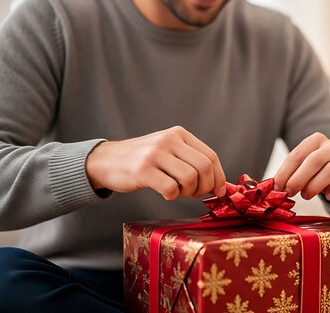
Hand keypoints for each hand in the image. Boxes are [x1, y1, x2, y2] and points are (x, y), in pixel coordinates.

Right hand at [85, 126, 225, 199]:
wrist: (108, 160)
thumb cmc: (144, 160)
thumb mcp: (170, 151)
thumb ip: (193, 161)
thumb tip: (220, 185)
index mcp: (179, 134)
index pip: (210, 156)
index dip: (219, 177)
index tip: (219, 191)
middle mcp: (169, 140)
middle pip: (204, 167)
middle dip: (205, 187)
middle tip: (196, 194)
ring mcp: (155, 154)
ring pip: (190, 178)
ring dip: (188, 192)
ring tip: (179, 192)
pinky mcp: (143, 170)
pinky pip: (171, 188)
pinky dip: (173, 196)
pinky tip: (165, 193)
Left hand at [273, 132, 329, 202]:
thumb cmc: (317, 173)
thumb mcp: (303, 169)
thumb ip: (290, 174)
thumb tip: (273, 187)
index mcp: (316, 140)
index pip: (298, 154)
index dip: (285, 171)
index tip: (277, 187)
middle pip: (314, 160)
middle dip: (298, 178)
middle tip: (288, 193)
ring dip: (315, 186)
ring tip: (305, 196)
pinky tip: (329, 197)